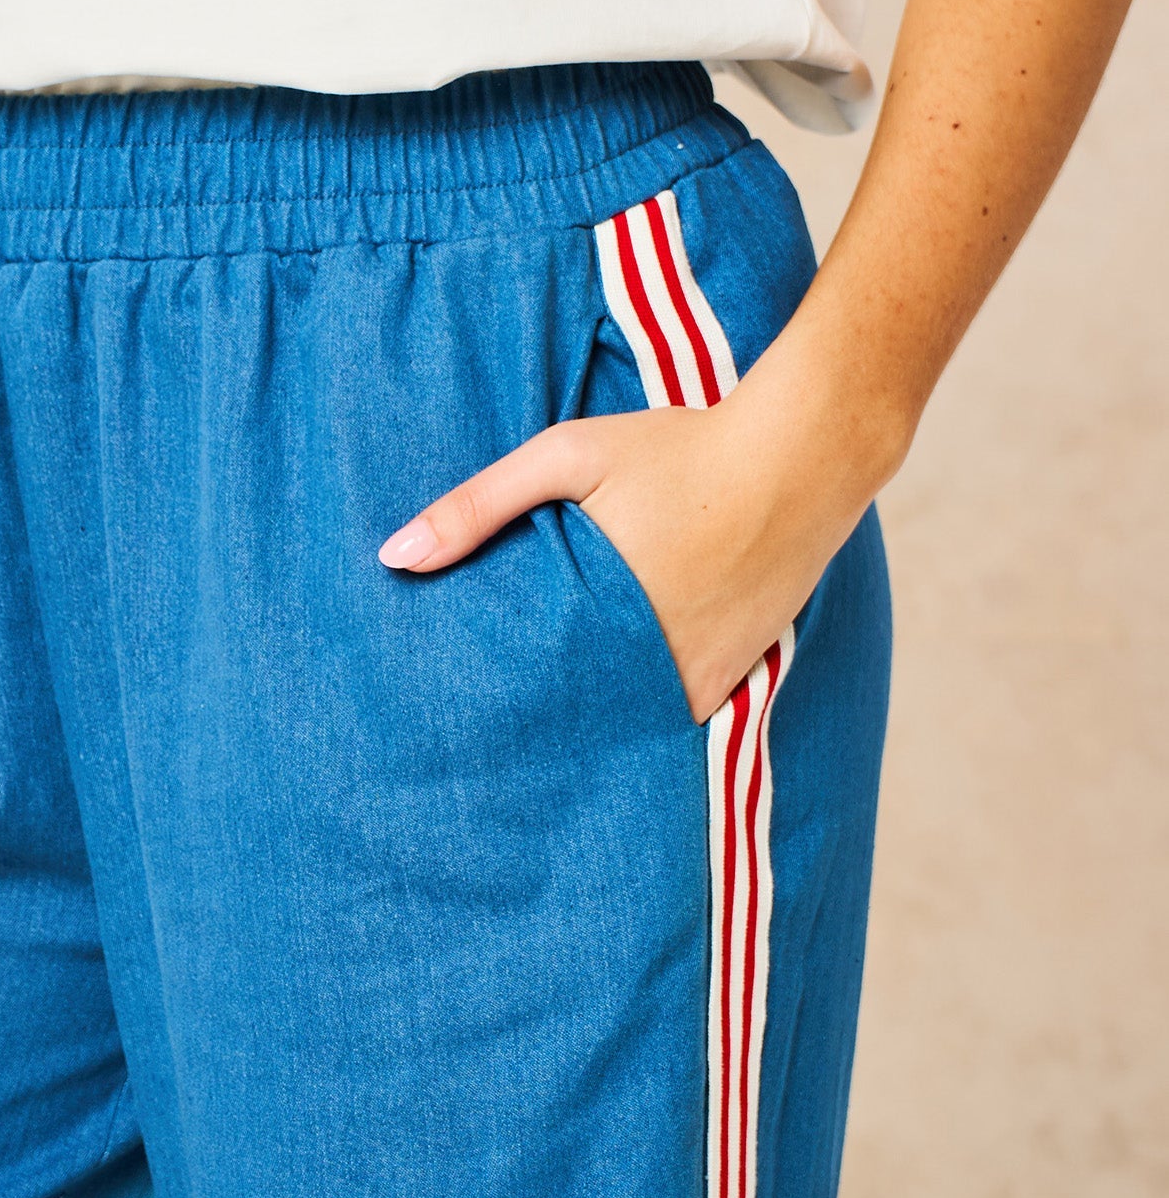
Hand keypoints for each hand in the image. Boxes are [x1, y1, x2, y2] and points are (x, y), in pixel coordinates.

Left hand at [378, 345, 890, 722]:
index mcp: (603, 617)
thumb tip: (393, 557)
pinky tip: (614, 708)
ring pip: (629, 724)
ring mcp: (704, 673)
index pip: (526, 693)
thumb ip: (479, 505)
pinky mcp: (740, 671)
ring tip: (540, 742)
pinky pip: (680, 713)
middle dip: (533, 729)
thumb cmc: (681, 447)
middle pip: (576, 720)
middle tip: (481, 750)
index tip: (449, 725)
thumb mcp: (568, 457)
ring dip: (592, 726)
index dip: (488, 711)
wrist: (805, 454)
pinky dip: (647, 712)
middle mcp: (656, 660)